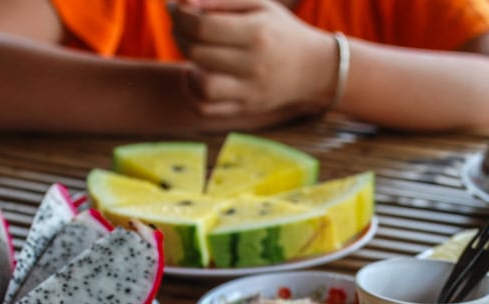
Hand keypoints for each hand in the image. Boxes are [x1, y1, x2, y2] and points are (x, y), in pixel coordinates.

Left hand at [169, 0, 337, 117]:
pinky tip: (196, 75)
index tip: (176, 8)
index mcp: (257, 33)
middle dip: (180, 35)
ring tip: (193, 54)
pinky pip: (207, 108)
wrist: (313, 68)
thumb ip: (219, 1)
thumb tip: (182, 4)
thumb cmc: (278, 30)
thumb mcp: (257, 5)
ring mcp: (250, 91)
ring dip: (188, 66)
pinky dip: (192, 92)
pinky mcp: (246, 109)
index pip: (203, 26)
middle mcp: (254, 65)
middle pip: (198, 52)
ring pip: (202, 86)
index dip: (181, 15)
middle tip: (181, 26)